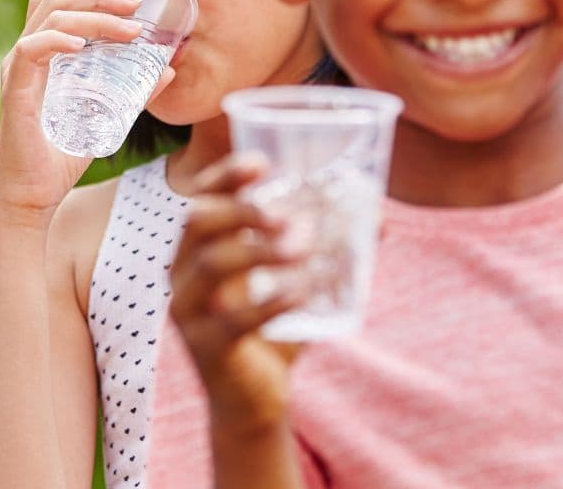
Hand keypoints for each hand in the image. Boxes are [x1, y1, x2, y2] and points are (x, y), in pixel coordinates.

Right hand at [0, 0, 170, 223]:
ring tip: (128, 27)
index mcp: (40, 55)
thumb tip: (167, 68)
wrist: (33, 198)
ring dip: (92, 16)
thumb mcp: (107, 116)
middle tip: (134, 1)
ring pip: (47, 19)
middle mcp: (23, 56)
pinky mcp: (14, 92)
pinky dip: (58, 40)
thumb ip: (133, 91)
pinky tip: (84, 44)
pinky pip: (31, 51)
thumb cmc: (61, 159)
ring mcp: (16, 72)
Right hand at [169, 153, 307, 436]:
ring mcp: (190, 311)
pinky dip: (273, 300)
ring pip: (211, 264)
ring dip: (260, 250)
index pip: (200, 198)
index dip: (225, 176)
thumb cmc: (272, 328)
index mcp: (197, 248)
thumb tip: (380, 215)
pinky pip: (235, 318)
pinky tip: (303, 292)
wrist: (253, 400)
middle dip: (241, 208)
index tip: (261, 163)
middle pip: (196, 221)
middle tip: (285, 213)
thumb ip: (328, 249)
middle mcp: (182, 273)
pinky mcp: (208, 347)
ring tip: (304, 247)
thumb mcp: (293, 281)